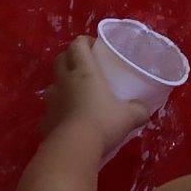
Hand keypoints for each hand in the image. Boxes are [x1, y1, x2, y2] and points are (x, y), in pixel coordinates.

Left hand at [44, 36, 153, 157]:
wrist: (74, 148)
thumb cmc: (103, 123)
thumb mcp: (128, 116)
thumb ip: (138, 110)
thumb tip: (145, 110)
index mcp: (84, 72)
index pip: (78, 45)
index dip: (85, 41)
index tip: (95, 47)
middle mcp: (64, 81)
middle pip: (60, 59)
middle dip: (70, 58)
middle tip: (83, 66)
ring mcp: (51, 100)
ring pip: (53, 84)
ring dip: (62, 84)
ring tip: (75, 94)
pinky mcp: (45, 120)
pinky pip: (50, 110)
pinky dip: (57, 110)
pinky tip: (68, 120)